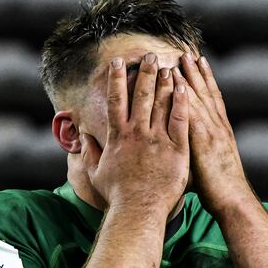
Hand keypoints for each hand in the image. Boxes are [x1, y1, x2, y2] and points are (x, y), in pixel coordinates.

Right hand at [81, 54, 189, 216]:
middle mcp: (137, 133)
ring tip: (169, 66)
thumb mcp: (95, 173)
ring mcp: (157, 140)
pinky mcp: (176, 149)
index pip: (115, 100)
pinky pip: (180, 120)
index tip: (117, 62)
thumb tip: (82, 136)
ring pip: (161, 103)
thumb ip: (89, 152)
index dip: (116, 79)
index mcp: (117, 137)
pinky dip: (181, 102)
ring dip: (165, 82)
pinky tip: (185, 88)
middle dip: (145, 72)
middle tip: (150, 55)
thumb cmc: (116, 196)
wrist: (138, 212)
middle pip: (141, 95)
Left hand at [176, 53, 252, 215]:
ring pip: (199, 98)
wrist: (232, 199)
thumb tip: (181, 151)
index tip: (198, 63)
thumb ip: (197, 152)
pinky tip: (178, 82)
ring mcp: (212, 131)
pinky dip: (185, 95)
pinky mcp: (204, 140)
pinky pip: (192, 112)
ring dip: (190, 76)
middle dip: (196, 71)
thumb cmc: (218, 190)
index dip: (205, 80)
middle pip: (205, 93)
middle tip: (187, 51)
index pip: (212, 100)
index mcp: (219, 132)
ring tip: (182, 57)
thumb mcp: (208, 165)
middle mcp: (217, 127)